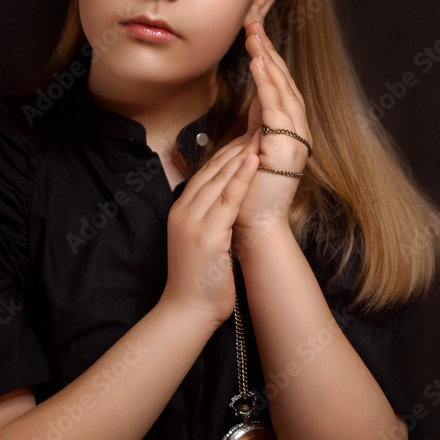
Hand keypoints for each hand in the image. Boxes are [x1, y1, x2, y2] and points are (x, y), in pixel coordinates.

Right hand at [160, 134, 259, 327]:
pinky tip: (253, 161)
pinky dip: (241, 177)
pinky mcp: (208, 234)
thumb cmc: (197, 281)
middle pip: (211, 171)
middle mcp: (184, 211)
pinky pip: (227, 199)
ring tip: (258, 136)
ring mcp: (194, 221)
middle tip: (255, 128)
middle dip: (234, 148)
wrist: (186, 311)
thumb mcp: (197, 242)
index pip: (204, 174)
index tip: (244, 139)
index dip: (225, 154)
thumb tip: (224, 205)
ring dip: (240, 155)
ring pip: (219, 179)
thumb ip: (207, 220)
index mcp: (181, 211)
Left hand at [233, 16, 312, 235]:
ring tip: (255, 35)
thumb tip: (254, 104)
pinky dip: (267, 82)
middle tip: (254, 24)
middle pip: (284, 82)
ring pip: (282, 90)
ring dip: (268, 60)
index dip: (268, 60)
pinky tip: (257, 61)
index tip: (255, 35)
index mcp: (288, 133)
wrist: (256, 228)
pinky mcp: (286, 148)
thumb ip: (256, 128)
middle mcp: (298, 133)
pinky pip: (276, 107)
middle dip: (269, 51)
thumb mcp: (251, 152)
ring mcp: (296, 140)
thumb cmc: (248, 195)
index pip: (279, 88)